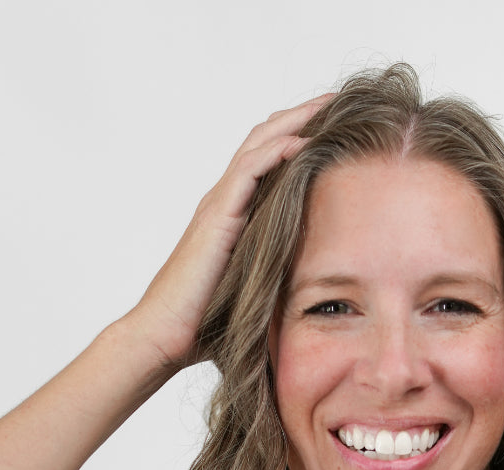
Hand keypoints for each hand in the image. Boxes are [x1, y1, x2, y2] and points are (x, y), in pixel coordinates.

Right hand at [126, 94, 333, 371]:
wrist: (165, 336)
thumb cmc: (204, 327)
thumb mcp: (253, 295)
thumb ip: (276, 280)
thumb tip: (313, 299)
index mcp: (233, 215)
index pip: (267, 160)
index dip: (298, 137)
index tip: (335, 127)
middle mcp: (224, 201)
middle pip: (265, 140)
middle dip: (302, 116)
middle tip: (338, 100)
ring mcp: (218, 205)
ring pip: (259, 145)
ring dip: (295, 121)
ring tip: (328, 106)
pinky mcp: (217, 218)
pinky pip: (249, 172)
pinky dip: (276, 152)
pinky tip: (305, 142)